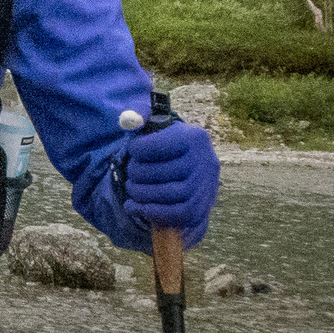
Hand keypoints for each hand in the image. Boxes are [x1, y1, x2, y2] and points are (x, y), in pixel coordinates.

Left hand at [123, 116, 217, 239]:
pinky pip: (170, 214)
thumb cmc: (172, 149)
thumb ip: (143, 118)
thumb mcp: (161, 129)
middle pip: (157, 172)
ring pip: (162, 194)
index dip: (136, 149)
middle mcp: (204, 161)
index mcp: (194, 137)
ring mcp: (203, 187)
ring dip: (139, 193)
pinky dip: (147, 211)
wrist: (196, 174)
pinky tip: (134, 206)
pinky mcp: (199, 209)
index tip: (133, 150)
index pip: (154, 146)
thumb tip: (129, 119)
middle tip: (130, 173)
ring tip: (131, 189)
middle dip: (135, 174)